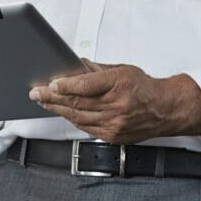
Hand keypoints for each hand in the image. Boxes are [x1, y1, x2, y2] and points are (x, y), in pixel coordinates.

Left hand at [29, 60, 200, 143]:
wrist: (165, 110)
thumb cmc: (144, 87)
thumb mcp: (123, 69)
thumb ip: (97, 70)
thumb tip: (75, 65)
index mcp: (119, 84)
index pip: (88, 85)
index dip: (67, 85)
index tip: (51, 84)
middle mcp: (116, 105)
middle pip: (78, 102)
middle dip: (53, 97)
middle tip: (36, 93)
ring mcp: (114, 123)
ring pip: (78, 117)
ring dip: (57, 109)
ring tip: (43, 102)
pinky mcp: (112, 136)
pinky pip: (85, 127)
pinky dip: (72, 119)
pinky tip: (61, 112)